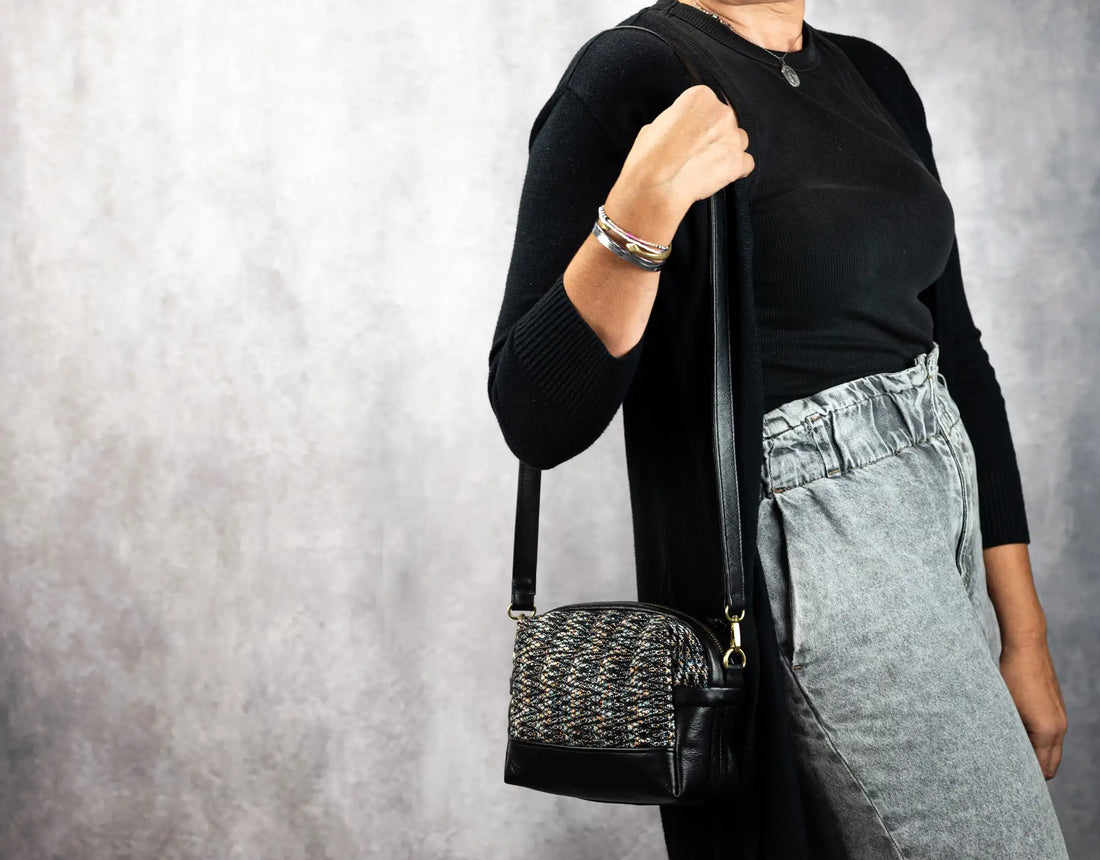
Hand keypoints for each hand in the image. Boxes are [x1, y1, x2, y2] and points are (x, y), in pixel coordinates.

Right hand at [619, 84, 754, 219]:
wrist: (655, 187)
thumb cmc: (649, 158)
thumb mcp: (655, 125)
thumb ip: (677, 120)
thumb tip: (681, 128)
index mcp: (700, 97)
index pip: (707, 102)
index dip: (698, 119)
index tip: (691, 131)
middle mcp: (721, 113)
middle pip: (726, 120)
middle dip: (715, 133)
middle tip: (697, 150)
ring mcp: (732, 138)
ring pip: (739, 140)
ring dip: (727, 149)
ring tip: (708, 163)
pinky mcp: (737, 162)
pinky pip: (746, 163)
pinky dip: (736, 169)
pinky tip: (720, 175)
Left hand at [999, 639, 1066, 778]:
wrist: (1027, 645)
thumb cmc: (1011, 674)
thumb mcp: (1006, 706)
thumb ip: (1010, 731)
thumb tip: (1005, 749)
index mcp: (1047, 731)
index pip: (1042, 768)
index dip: (1027, 776)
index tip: (1010, 779)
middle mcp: (1059, 727)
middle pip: (1051, 763)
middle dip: (1035, 770)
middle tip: (1010, 771)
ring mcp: (1060, 717)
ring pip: (1052, 749)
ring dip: (1037, 754)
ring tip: (1013, 753)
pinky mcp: (1056, 707)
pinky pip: (1052, 734)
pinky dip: (1040, 740)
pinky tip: (1020, 734)